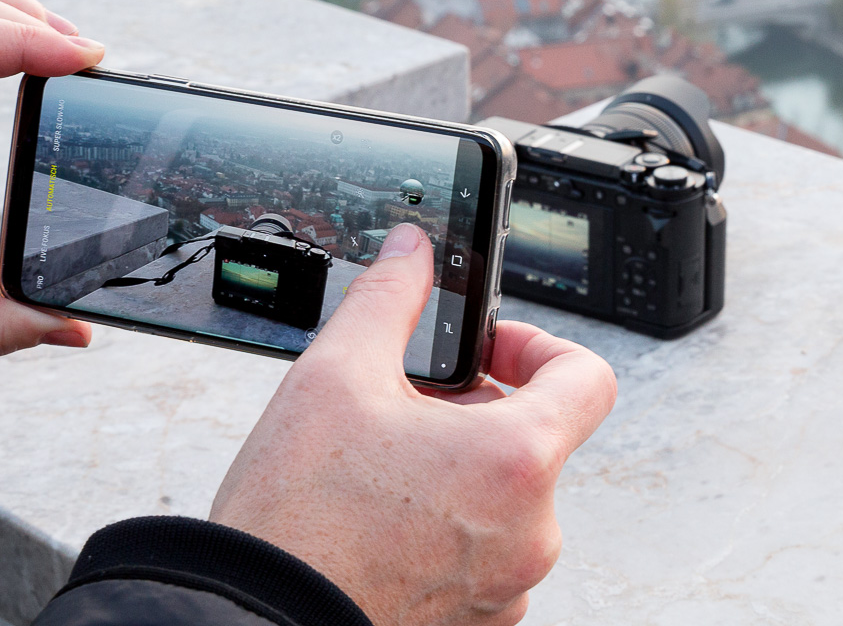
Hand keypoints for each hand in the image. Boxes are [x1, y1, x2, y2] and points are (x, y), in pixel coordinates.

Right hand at [211, 224, 616, 625]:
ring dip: (459, 472)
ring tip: (384, 469)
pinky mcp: (475, 622)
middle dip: (475, 412)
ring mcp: (506, 586)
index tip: (492, 351)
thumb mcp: (335, 375)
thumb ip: (390, 298)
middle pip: (536, 440)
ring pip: (506, 500)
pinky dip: (447, 529)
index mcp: (517, 462)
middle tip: (406, 409)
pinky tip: (383, 522)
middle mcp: (531, 532)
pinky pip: (483, 555)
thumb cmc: (296, 524)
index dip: (541, 347)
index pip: (589, 378)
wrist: (254, 624)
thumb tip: (413, 253)